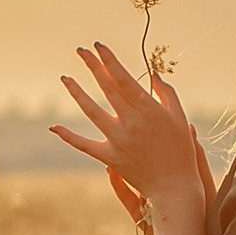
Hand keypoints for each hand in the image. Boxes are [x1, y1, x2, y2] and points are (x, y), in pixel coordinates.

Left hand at [52, 40, 211, 224]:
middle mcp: (130, 122)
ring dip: (76, 92)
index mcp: (148, 110)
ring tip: (64, 77)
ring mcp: (117, 140)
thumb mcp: (180, 118)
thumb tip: (153, 75)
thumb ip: (167, 94)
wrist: (174, 188)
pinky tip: (54, 126)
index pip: (123, 78)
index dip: (109, 60)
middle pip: (106, 88)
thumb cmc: (181, 151)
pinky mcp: (109, 157)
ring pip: (91, 110)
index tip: (99, 46)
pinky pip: (84, 145)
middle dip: (92, 66)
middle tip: (81, 50)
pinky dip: (68, 136)